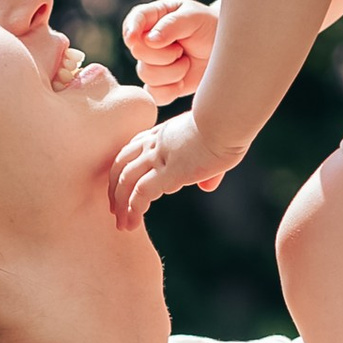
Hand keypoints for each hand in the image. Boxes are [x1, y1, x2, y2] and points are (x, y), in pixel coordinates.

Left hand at [109, 109, 237, 228]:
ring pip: (126, 181)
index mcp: (163, 132)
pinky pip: (141, 193)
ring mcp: (159, 157)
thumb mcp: (215, 145)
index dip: (124, 169)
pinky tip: (132, 222)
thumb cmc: (227, 127)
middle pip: (121, 164)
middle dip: (114, 188)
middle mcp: (155, 143)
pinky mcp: (168, 171)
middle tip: (114, 209)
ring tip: (121, 224)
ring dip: (120, 205)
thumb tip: (207, 187)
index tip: (123, 186)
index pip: (133, 149)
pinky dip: (133, 209)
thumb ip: (208, 168)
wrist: (227, 118)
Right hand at [122, 0, 218, 102]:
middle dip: (163, 54)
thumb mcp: (195, 18)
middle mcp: (149, 40)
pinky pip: (153, 94)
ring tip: (187, 62)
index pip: (134, 19)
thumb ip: (172, 24)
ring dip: (172, 71)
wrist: (227, 54)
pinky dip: (169, 91)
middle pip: (138, 51)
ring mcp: (153, 63)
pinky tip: (182, 82)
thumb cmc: (210, 28)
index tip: (133, 38)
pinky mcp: (160, 85)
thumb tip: (150, 40)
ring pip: (146, 74)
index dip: (130, 29)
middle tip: (181, 49)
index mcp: (155, 16)